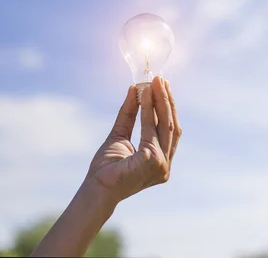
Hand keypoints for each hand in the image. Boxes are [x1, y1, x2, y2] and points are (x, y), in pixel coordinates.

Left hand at [85, 76, 181, 202]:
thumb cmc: (107, 167)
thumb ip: (129, 114)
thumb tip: (135, 89)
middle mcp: (165, 164)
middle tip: (160, 79)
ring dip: (160, 101)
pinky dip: (148, 110)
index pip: (169, 129)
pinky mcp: (153, 161)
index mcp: (161, 160)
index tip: (162, 86)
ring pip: (165, 124)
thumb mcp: (120, 134)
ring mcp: (162, 164)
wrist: (96, 187)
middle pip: (171, 125)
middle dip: (166, 100)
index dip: (167, 107)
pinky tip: (144, 96)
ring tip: (154, 83)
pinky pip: (150, 129)